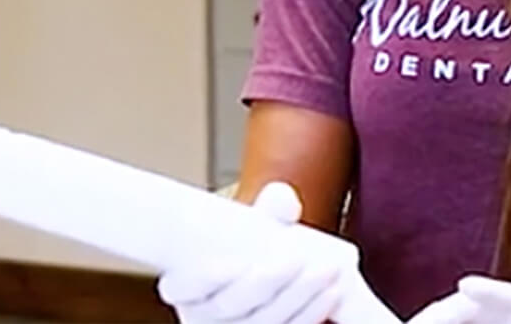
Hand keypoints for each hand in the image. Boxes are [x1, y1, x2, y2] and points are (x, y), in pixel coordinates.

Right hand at [157, 182, 351, 323]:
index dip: (201, 281)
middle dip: (266, 284)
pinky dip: (312, 312)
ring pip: (263, 322)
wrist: (263, 271)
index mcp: (183, 286)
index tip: (224, 264)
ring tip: (326, 270)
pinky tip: (330, 292)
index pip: (180, 288)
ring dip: (299, 298)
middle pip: (230, 306)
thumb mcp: (249, 222)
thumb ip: (265, 208)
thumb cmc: (247, 245)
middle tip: (296, 258)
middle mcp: (202, 315)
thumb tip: (284, 199)